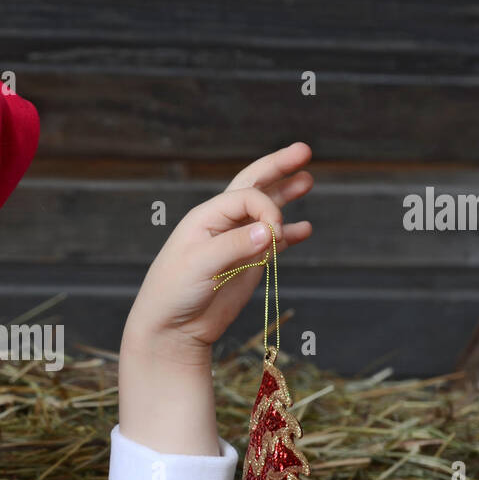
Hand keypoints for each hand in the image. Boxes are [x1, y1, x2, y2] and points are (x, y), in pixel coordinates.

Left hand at [124, 142, 315, 362]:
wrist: (171, 328)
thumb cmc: (173, 292)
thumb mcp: (199, 264)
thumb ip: (234, 245)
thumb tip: (269, 230)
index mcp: (206, 217)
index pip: (247, 196)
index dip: (268, 209)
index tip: (273, 236)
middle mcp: (222, 224)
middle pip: (254, 187)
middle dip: (278, 168)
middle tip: (304, 151)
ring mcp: (237, 243)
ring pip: (265, 212)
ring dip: (286, 196)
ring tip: (307, 180)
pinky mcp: (247, 264)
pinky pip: (273, 243)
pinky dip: (290, 235)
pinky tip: (305, 229)